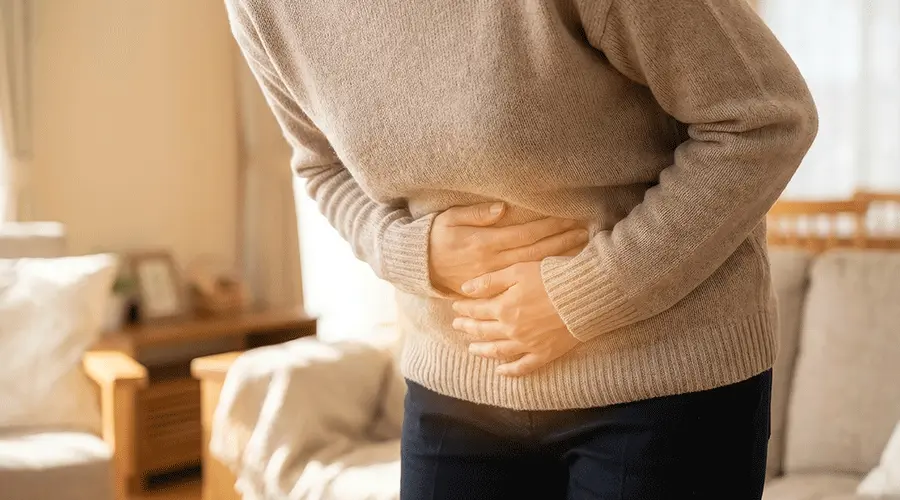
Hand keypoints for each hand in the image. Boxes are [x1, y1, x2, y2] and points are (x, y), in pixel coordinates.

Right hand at [429, 202, 587, 293]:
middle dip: (561, 241)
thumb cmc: (433, 238)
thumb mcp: (449, 219)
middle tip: (585, 231)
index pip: (525, 233)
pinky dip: (541, 274)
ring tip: (579, 248)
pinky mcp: (491, 288)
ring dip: (556, 258)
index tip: (570, 217)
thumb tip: (503, 208)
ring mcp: (494, 278)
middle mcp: (493, 263)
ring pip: (531, 268)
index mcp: (485, 244)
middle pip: (535, 251)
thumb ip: (476, 214)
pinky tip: (557, 270)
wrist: (419, 268)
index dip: (549, 225)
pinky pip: (520, 281)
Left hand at [451, 262, 579, 375]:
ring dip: (482, 350)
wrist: (583, 296)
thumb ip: (490, 281)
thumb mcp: (517, 271)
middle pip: (483, 330)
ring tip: (471, 348)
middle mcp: (511, 329)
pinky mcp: (544, 353)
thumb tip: (464, 288)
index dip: (464, 308)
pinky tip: (500, 371)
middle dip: (467, 327)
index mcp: (503, 308)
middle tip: (457, 326)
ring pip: (498, 351)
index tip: (456, 306)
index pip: (477, 310)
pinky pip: (523, 366)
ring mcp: (527, 344)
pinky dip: (510, 371)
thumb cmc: (551, 278)